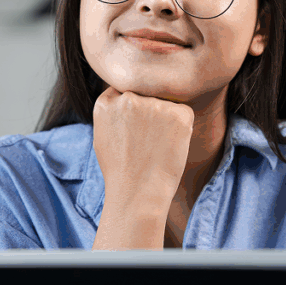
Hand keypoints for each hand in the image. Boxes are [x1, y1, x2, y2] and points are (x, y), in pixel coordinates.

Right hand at [91, 86, 193, 248]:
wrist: (138, 193)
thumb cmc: (120, 170)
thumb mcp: (102, 135)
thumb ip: (112, 111)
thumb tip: (125, 97)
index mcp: (107, 103)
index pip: (124, 91)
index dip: (133, 109)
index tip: (135, 125)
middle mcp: (129, 98)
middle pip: (145, 95)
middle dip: (148, 112)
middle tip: (147, 141)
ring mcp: (154, 104)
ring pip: (164, 103)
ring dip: (165, 119)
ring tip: (156, 146)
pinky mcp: (179, 113)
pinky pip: (183, 112)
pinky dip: (181, 127)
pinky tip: (170, 145)